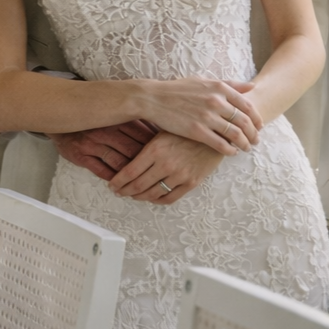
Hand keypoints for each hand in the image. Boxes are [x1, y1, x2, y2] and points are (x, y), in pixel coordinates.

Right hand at [49, 120, 157, 180]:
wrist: (62, 121)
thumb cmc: (92, 120)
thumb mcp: (112, 115)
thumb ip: (132, 122)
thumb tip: (157, 130)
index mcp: (115, 119)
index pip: (140, 133)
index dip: (154, 144)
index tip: (164, 151)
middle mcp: (105, 131)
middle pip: (131, 148)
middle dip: (146, 160)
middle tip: (158, 169)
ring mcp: (93, 144)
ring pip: (118, 161)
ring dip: (131, 173)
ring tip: (143, 180)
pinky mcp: (82, 156)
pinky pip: (101, 170)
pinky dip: (113, 178)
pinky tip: (122, 183)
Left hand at [109, 132, 223, 202]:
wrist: (216, 130)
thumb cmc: (187, 127)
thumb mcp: (164, 129)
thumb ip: (147, 144)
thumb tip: (126, 155)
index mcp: (156, 148)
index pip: (129, 172)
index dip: (118, 181)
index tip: (112, 184)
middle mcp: (166, 163)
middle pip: (138, 185)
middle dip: (125, 191)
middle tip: (119, 191)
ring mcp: (179, 174)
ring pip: (152, 194)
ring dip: (139, 197)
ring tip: (133, 195)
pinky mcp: (191, 182)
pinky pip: (170, 198)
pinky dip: (158, 200)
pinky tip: (153, 197)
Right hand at [139, 78, 261, 154]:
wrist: (155, 98)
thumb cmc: (179, 89)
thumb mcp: (204, 80)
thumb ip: (229, 84)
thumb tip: (252, 85)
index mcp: (220, 88)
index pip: (247, 105)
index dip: (257, 118)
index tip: (259, 126)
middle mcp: (216, 101)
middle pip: (244, 121)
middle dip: (254, 133)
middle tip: (256, 141)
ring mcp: (207, 117)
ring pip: (235, 134)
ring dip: (245, 143)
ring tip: (247, 148)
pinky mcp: (197, 131)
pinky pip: (220, 144)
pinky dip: (230, 150)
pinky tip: (232, 153)